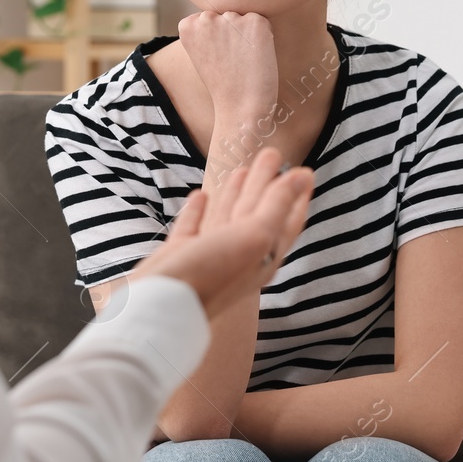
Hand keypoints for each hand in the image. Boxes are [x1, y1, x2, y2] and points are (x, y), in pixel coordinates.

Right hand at [130, 146, 312, 318]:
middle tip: (271, 154)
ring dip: (236, 194)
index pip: (288, 220)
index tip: (305, 171)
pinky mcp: (181, 256)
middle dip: (266, 184)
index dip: (297, 196)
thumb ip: (277, 205)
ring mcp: (208, 256)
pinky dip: (199, 211)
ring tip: (243, 169)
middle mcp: (239, 257)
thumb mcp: (253, 236)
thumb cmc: (210, 274)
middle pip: (257, 213)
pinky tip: (200, 195)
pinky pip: (194, 228)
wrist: (157, 307)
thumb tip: (304, 175)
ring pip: (227, 218)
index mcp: (263, 255)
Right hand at [177, 11, 278, 117]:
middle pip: (228, 16)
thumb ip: (205, 31)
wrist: (240, 107)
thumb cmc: (223, 84)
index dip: (218, 38)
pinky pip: (262, 22)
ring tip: (243, 61)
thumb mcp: (201, 54)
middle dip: (233, 34)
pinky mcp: (255, 22)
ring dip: (248, 35)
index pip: (210, 18)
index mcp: (188, 25)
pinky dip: (264, 37)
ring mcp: (231, 19)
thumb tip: (224, 14)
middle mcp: (206, 17)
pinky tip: (255, 56)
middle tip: (231, 61)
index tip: (217, 58)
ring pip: (244, 18)